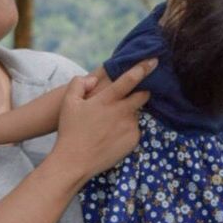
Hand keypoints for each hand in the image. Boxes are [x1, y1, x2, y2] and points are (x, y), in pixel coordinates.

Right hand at [52, 58, 156, 183]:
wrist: (75, 161)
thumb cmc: (70, 131)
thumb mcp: (68, 103)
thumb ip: (79, 84)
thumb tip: (92, 79)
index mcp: (107, 100)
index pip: (130, 79)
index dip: (143, 68)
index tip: (154, 60)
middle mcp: (122, 112)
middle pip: (143, 95)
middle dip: (142, 91)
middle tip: (133, 95)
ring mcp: (129, 127)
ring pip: (136, 113)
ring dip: (129, 113)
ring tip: (111, 123)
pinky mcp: (133, 140)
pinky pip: (135, 129)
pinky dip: (127, 128)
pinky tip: (113, 134)